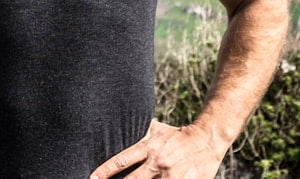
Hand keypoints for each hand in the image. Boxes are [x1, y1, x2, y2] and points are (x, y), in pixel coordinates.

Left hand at [90, 120, 224, 178]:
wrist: (207, 139)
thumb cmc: (177, 135)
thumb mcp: (157, 130)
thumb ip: (139, 134)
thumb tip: (118, 126)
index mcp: (150, 147)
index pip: (123, 160)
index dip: (106, 170)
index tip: (92, 178)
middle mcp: (158, 162)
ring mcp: (171, 176)